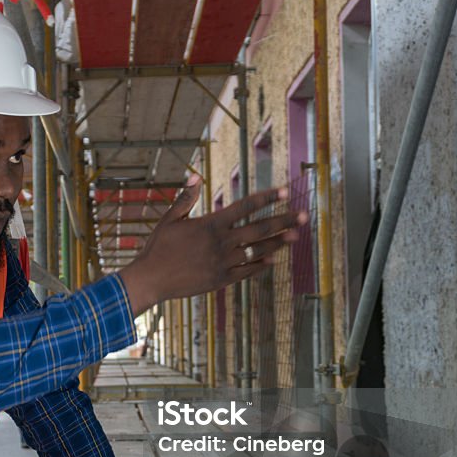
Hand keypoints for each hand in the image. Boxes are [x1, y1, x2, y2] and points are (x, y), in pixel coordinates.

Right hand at [119, 176, 307, 314]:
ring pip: (258, 251)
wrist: (152, 279)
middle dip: (284, 221)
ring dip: (278, 243)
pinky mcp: (221, 279)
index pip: (246, 206)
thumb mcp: (170, 219)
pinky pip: (247, 272)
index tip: (284, 191)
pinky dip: (261, 265)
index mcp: (211, 224)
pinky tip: (273, 260)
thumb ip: (186, 198)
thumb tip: (195, 176)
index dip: (267, 197)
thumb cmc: (158, 247)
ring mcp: (223, 262)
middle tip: (304, 215)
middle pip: (260, 229)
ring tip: (296, 236)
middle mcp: (222, 242)